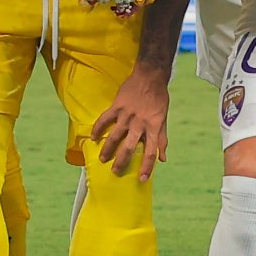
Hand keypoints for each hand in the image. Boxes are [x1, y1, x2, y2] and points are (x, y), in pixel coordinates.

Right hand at [88, 64, 172, 178]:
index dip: (147, 167)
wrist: (150, 76)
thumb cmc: (159, 98)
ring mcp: (127, 115)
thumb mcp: (163, 119)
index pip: (151, 152)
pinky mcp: (117, 106)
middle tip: (116, 172)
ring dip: (108, 149)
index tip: (142, 179)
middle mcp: (139, 123)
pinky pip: (105, 119)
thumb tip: (163, 159)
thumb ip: (162, 139)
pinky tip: (92, 137)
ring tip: (103, 159)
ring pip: (115, 136)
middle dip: (122, 162)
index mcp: (153, 127)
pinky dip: (98, 128)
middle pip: (129, 147)